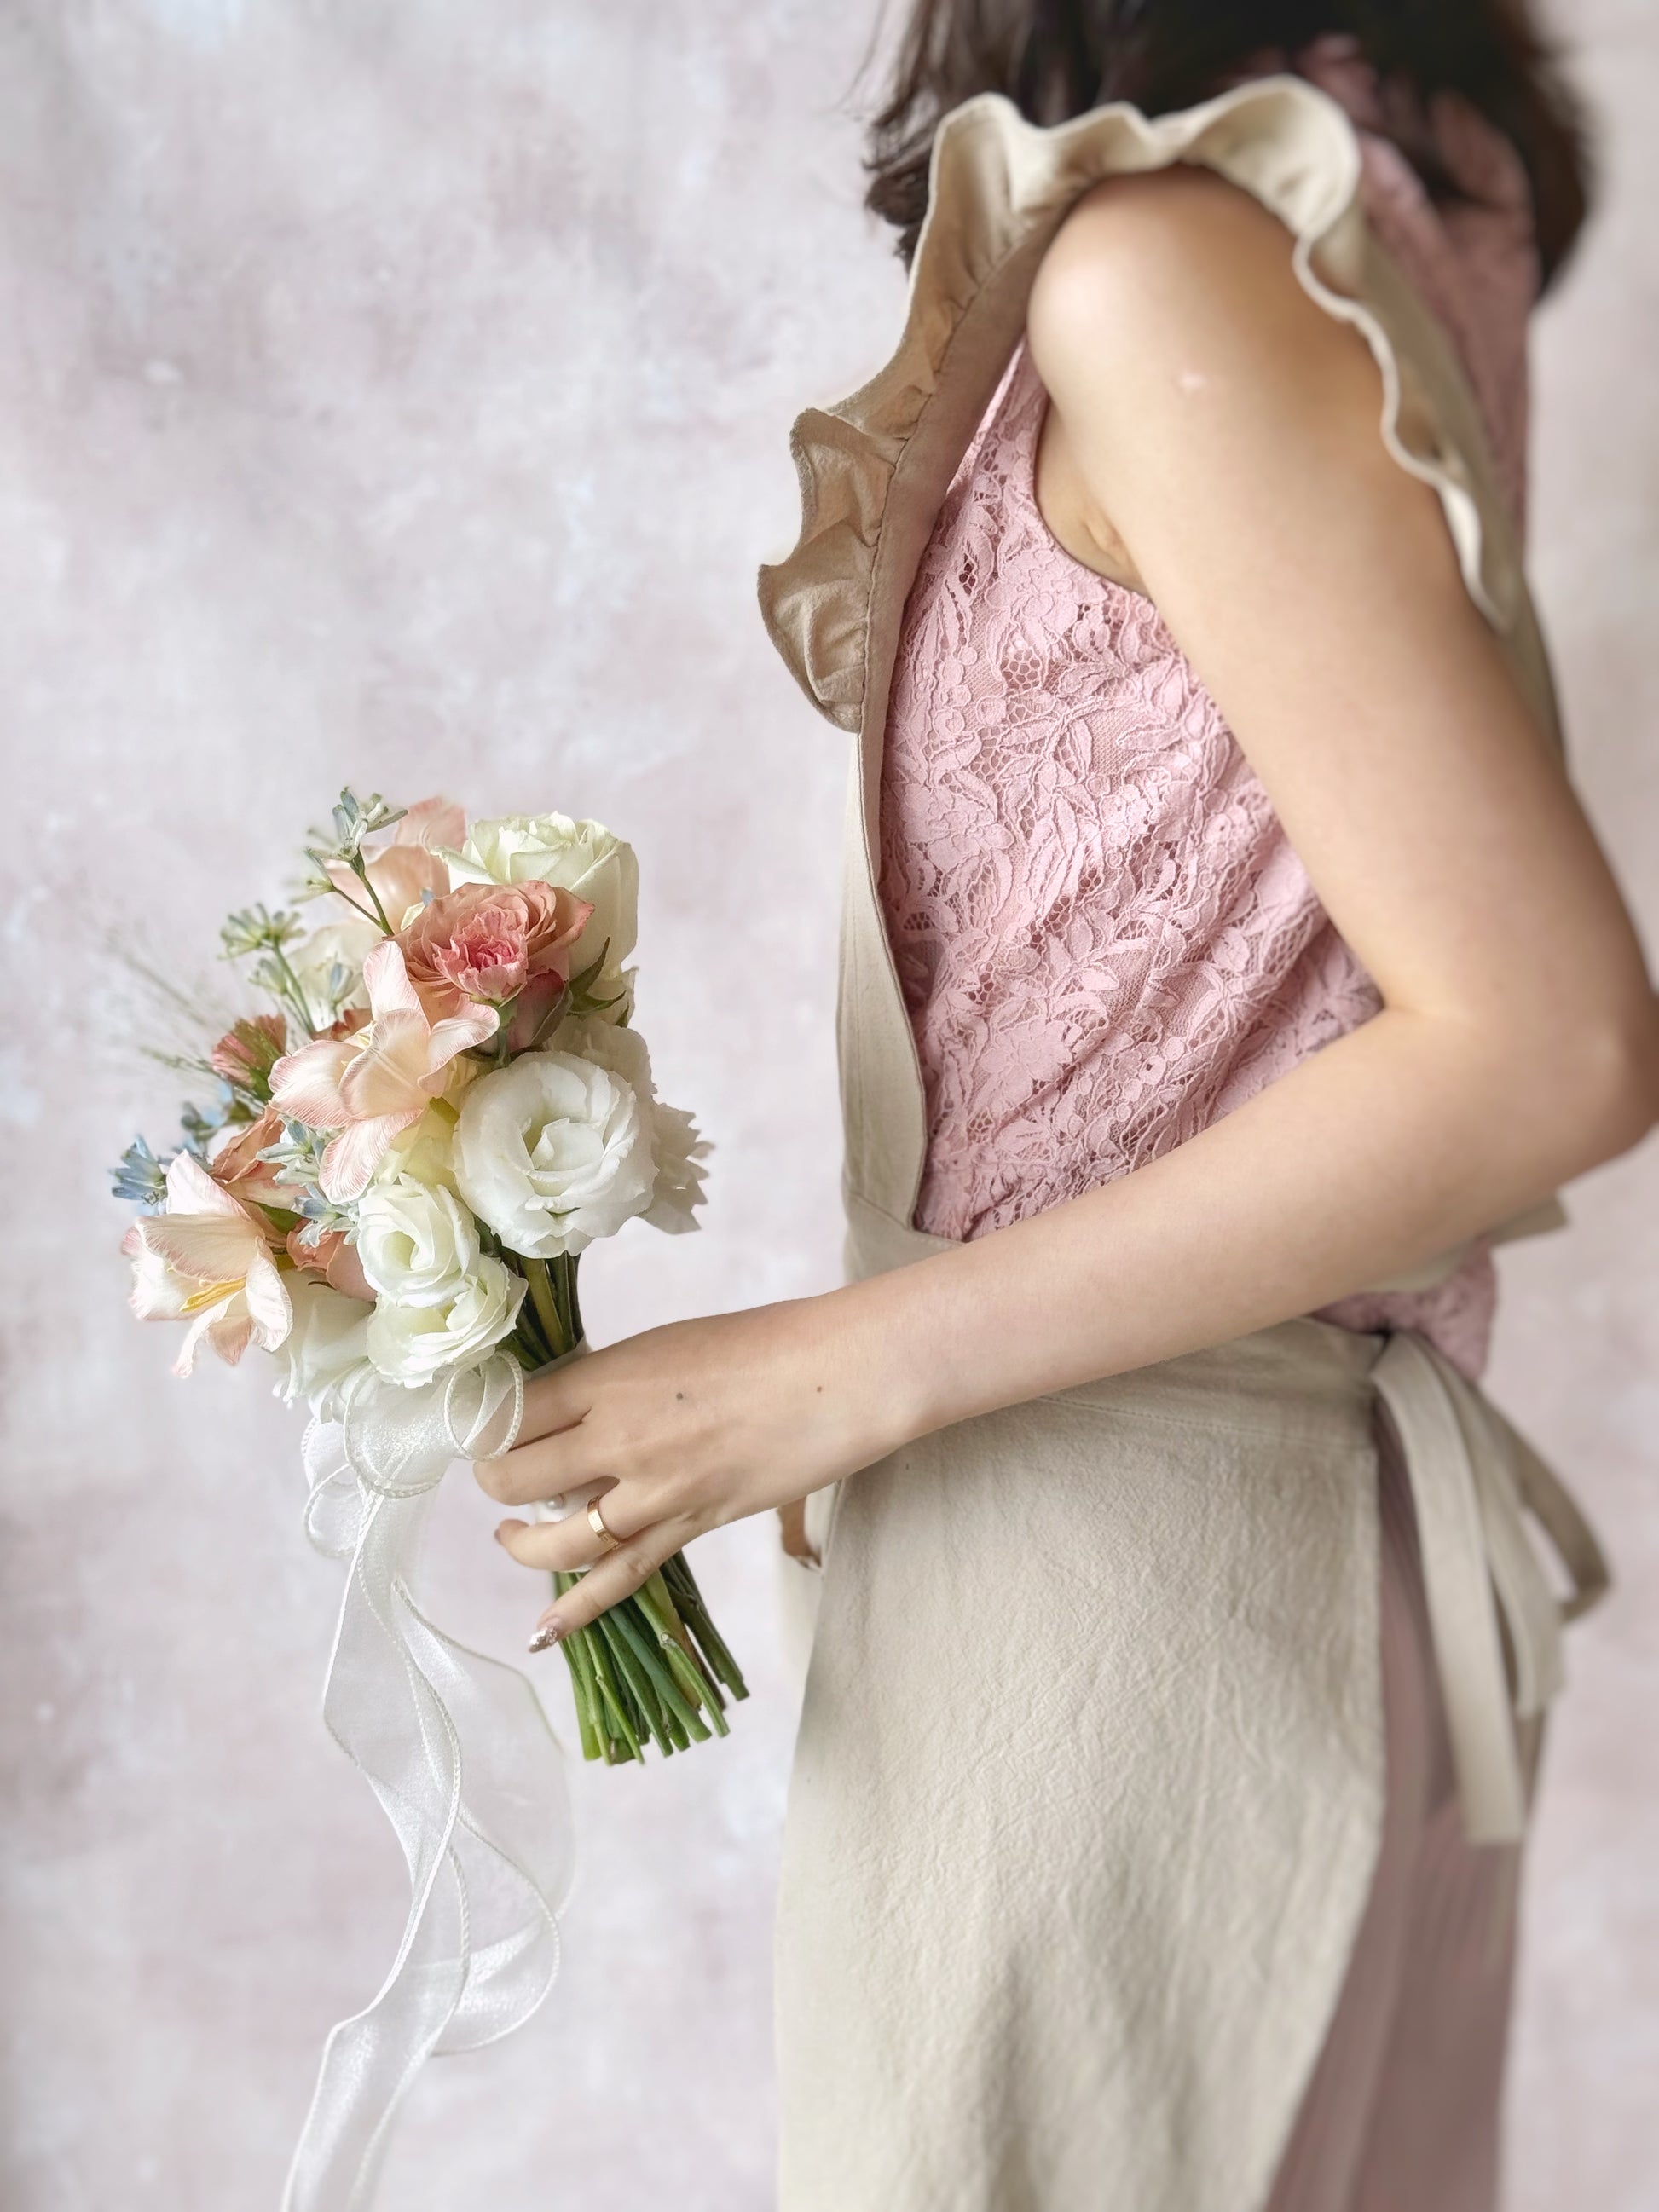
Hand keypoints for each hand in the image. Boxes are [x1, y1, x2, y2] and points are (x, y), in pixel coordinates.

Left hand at [475, 1289, 912, 1646]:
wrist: (837, 1377)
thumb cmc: (762, 1343)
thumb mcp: (664, 1343)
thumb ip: (608, 1380)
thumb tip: (564, 1408)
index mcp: (606, 1377)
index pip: (508, 1414)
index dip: (483, 1425)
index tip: (483, 1426)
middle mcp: (618, 1437)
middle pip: (514, 1476)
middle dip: (495, 1480)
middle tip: (502, 1471)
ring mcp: (654, 1490)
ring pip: (555, 1538)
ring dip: (520, 1543)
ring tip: (511, 1535)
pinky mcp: (689, 1526)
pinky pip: (619, 1579)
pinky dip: (575, 1611)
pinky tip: (542, 1632)